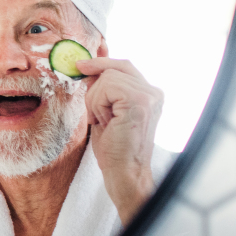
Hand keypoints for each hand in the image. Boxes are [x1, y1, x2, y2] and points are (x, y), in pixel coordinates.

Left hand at [74, 57, 162, 224]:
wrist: (123, 173)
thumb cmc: (114, 148)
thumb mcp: (106, 112)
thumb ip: (104, 90)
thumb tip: (88, 68)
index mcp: (149, 95)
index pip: (124, 66)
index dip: (102, 63)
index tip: (81, 65)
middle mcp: (154, 93)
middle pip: (115, 68)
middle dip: (95, 88)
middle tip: (96, 114)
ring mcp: (149, 96)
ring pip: (107, 78)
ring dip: (96, 101)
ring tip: (104, 122)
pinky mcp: (140, 101)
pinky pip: (107, 87)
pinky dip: (98, 104)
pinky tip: (106, 122)